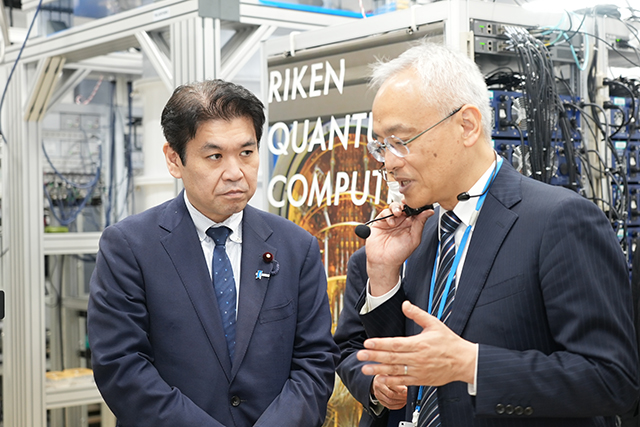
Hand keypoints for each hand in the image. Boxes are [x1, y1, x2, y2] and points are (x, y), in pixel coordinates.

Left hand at [357, 301, 476, 387]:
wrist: (464, 362)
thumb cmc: (449, 342)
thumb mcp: (434, 324)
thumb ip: (418, 314)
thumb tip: (405, 304)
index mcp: (419, 344)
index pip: (396, 344)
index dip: (381, 344)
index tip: (368, 343)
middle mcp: (417, 358)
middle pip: (392, 357)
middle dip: (374, 356)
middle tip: (360, 355)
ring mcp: (418, 370)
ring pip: (395, 370)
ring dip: (378, 370)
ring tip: (365, 368)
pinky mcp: (420, 380)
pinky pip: (403, 381)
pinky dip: (391, 381)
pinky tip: (380, 379)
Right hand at [366, 203, 432, 295]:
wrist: (384, 261)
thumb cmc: (399, 254)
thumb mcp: (414, 238)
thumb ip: (420, 224)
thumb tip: (429, 212)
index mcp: (410, 225)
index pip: (414, 211)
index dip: (416, 205)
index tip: (418, 203)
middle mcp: (400, 222)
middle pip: (404, 206)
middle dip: (405, 204)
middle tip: (406, 205)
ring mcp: (390, 221)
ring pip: (394, 207)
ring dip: (396, 207)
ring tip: (398, 213)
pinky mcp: (380, 222)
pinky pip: (384, 212)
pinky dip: (388, 215)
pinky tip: (391, 223)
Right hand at [371, 375, 406, 409]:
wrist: (378, 379)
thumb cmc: (386, 375)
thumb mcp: (391, 373)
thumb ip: (398, 376)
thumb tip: (408, 381)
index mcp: (381, 379)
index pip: (392, 386)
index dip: (401, 389)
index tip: (407, 390)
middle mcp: (378, 387)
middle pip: (391, 395)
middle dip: (402, 397)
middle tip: (408, 396)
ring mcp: (378, 394)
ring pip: (390, 402)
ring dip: (400, 402)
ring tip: (406, 399)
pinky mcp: (380, 400)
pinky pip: (389, 406)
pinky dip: (397, 406)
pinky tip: (402, 403)